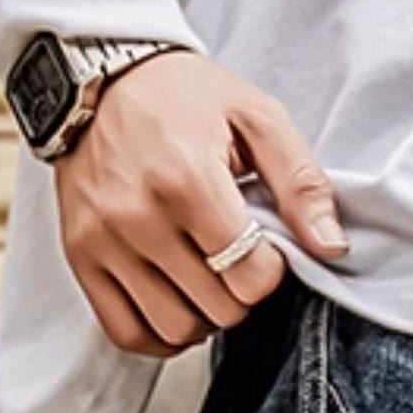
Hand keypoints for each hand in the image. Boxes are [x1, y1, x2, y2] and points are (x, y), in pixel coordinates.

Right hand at [52, 50, 348, 358]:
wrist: (98, 78)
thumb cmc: (184, 96)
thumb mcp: (257, 116)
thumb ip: (302, 182)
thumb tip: (332, 248)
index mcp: (187, 180)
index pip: (250, 276)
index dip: (271, 270)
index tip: (263, 245)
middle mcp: (138, 216)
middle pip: (218, 309)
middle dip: (242, 292)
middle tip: (237, 258)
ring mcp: (104, 242)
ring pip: (176, 328)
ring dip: (205, 317)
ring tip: (208, 279)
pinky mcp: (80, 258)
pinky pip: (127, 332)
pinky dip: (160, 335)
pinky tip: (177, 303)